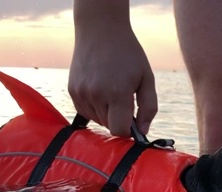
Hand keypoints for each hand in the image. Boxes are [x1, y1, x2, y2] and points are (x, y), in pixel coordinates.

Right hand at [68, 2, 156, 136]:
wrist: (100, 30)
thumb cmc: (128, 53)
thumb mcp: (147, 78)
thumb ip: (148, 107)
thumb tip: (143, 131)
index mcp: (117, 93)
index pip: (120, 131)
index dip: (129, 130)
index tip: (134, 121)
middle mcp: (96, 95)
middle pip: (109, 126)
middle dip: (119, 119)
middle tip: (125, 99)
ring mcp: (81, 93)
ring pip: (97, 120)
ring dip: (107, 113)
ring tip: (112, 90)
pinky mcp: (72, 91)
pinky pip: (86, 112)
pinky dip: (95, 108)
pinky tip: (102, 90)